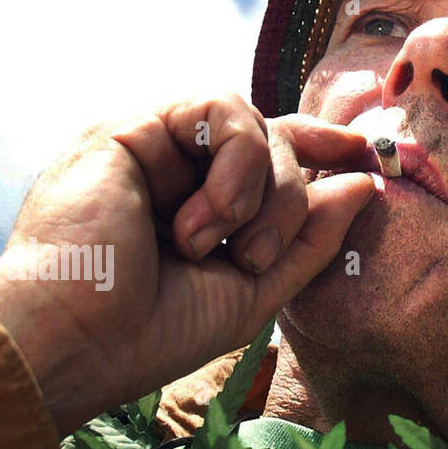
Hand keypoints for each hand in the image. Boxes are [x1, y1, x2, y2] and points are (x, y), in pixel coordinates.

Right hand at [0, 92, 378, 436]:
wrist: (81, 340)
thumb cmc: (155, 330)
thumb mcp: (256, 290)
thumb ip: (311, 239)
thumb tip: (363, 182)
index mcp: (207, 205)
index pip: (278, 156)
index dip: (326, 149)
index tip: (367, 160)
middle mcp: (184, 170)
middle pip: (280, 145)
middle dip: (291, 204)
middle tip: (253, 259)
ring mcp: (159, 145)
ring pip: (258, 125)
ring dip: (260, 192)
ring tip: (218, 246)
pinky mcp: (135, 125)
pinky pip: (220, 108)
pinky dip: (233, 167)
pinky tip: (200, 221)